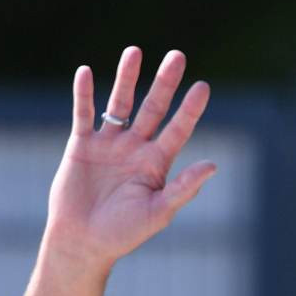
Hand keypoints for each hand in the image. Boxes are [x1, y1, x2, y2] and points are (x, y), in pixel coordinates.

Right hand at [43, 46, 215, 270]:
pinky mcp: (82, 145)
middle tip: (178, 56)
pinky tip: (85, 71)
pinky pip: (83, 114)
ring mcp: (109, 145)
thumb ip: (184, 188)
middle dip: (165, 83)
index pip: (178, 129)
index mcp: (157, 164)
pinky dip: (83, 94)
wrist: (83, 243)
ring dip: (127, 78)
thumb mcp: (159, 212)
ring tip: (135, 52)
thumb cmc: (123, 234)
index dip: (190, 109)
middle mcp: (136, 149)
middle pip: (153, 108)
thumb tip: (214, 165)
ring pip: (119, 104)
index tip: (202, 87)